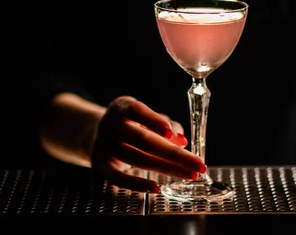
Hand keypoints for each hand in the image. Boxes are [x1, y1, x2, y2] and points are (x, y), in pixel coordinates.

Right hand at [90, 96, 206, 192]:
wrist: (96, 133)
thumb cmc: (130, 123)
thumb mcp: (144, 117)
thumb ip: (164, 125)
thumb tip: (182, 141)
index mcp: (123, 107)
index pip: (139, 111)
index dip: (155, 121)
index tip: (172, 132)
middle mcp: (110, 125)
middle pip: (144, 140)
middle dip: (175, 154)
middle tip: (199, 164)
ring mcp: (103, 146)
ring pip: (137, 159)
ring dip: (167, 169)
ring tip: (189, 175)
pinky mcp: (100, 166)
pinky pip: (119, 179)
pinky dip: (138, 185)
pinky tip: (156, 188)